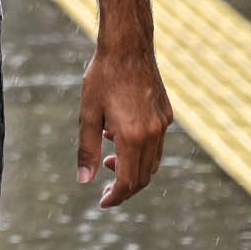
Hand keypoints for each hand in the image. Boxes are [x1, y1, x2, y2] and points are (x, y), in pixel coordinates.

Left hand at [78, 42, 171, 207]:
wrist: (128, 46)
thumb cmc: (103, 76)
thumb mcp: (88, 113)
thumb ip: (86, 149)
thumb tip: (84, 180)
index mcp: (133, 135)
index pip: (129, 181)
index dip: (116, 196)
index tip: (103, 202)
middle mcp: (153, 133)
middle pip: (144, 176)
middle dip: (125, 187)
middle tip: (105, 188)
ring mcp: (163, 124)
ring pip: (153, 162)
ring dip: (134, 169)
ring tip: (110, 159)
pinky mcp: (166, 114)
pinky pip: (157, 144)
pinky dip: (141, 151)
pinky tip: (119, 136)